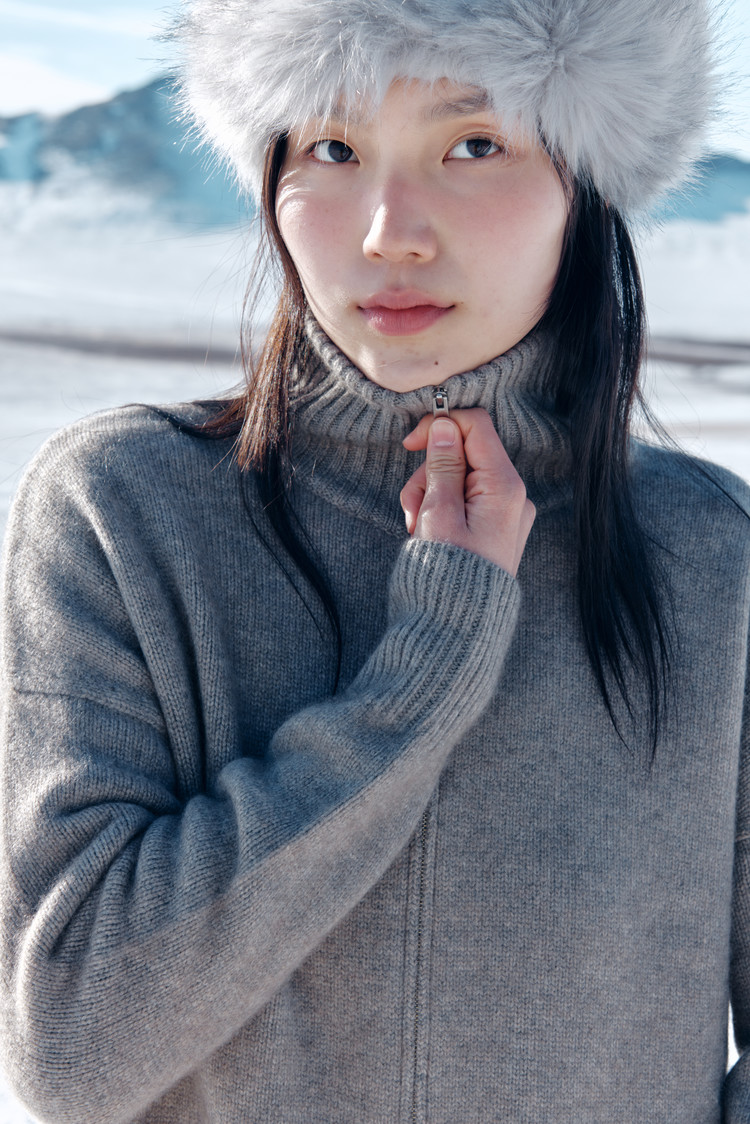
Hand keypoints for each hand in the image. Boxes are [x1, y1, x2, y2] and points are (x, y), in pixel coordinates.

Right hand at [400, 409, 534, 576]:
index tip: (411, 444)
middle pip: (465, 453)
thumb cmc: (447, 572)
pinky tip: (429, 533)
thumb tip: (445, 426)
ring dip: (430, 493)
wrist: (458, 626)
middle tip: (413, 506)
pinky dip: (441, 509)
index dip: (441, 425)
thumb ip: (443, 464)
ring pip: (459, 477)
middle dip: (430, 472)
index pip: (477, 426)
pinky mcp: (494, 526)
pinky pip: (465, 500)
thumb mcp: (438, 512)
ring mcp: (505, 512)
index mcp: (505, 486)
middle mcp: (513, 496)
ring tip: (418, 528)